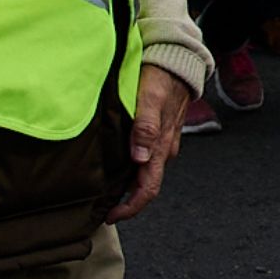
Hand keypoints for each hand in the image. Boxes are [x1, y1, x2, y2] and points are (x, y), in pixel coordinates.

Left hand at [106, 66, 190, 222]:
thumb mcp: (150, 98)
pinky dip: (130, 169)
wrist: (178, 62)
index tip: (111, 217)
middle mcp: (163, 149)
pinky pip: (145, 159)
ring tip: (103, 191)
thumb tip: (139, 158)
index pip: (148, 188)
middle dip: (125, 202)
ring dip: (127, 186)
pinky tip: (115, 166)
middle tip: (101, 209)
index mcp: (161, 147)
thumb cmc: (161, 77)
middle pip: (145, 185)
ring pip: (145, 172)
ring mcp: (162, 142)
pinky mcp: (159, 134)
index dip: (130, 207)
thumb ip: (145, 127)